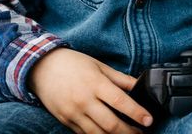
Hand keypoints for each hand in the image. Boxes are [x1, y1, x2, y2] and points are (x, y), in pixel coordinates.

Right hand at [27, 48, 151, 133]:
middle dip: (129, 132)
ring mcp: (73, 113)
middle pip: (110, 124)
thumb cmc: (74, 64)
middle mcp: (84, 100)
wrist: (42, 67)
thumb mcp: (100, 66)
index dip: (137, 113)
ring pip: (98, 133)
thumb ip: (121, 78)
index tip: (149, 120)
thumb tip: (140, 84)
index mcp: (96, 83)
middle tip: (142, 132)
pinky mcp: (65, 120)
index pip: (121, 102)